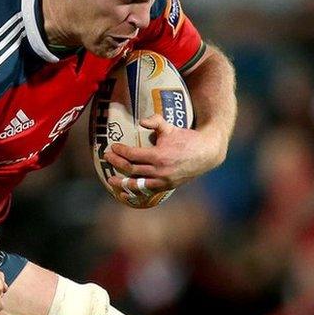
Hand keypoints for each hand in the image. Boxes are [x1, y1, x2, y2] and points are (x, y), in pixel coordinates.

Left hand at [104, 114, 223, 194]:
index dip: (120, 151)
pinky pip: (147, 192)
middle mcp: (160, 171)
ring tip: (111, 180)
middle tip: (107, 157)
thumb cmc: (186, 138)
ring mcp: (163, 181)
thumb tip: (141, 121)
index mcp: (159, 156)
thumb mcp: (170, 127)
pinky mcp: (167, 187)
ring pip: (137, 184)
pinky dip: (135, 193)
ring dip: (122, 183)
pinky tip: (125, 192)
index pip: (133, 155)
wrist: (206, 153)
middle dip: (117, 163)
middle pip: (131, 169)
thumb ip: (155, 121)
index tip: (113, 147)